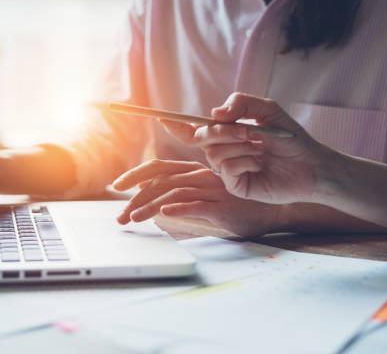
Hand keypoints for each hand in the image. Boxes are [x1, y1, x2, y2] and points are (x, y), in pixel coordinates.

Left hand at [112, 159, 279, 236]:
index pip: (158, 168)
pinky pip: (197, 205)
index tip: (117, 187)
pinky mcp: (222, 206)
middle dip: (136, 197)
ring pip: (174, 193)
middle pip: (161, 180)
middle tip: (120, 214)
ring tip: (133, 219)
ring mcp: (212, 190)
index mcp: (193, 171)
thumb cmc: (232, 204)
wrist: (269, 211)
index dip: (135, 174)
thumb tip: (146, 193)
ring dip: (150, 206)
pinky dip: (179, 209)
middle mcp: (200, 176)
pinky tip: (163, 215)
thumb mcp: (202, 195)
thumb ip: (177, 191)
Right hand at [160, 93, 325, 204]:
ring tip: (261, 150)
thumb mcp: (267, 110)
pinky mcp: (235, 186)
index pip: (196, 130)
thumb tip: (214, 114)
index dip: (178, 125)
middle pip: (201, 138)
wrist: (312, 164)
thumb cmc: (291, 139)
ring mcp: (228, 171)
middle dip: (222, 132)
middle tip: (249, 132)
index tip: (162, 118)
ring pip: (214, 153)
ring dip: (240, 146)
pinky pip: (226, 169)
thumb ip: (241, 103)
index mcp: (228, 134)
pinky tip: (259, 165)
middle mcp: (224, 152)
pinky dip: (244, 162)